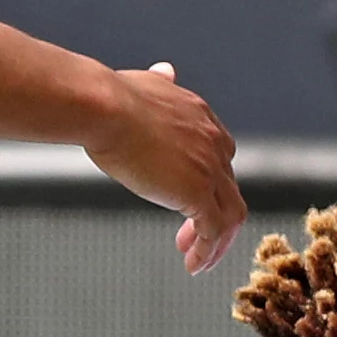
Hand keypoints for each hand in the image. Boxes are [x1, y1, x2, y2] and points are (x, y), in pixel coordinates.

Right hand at [89, 60, 244, 269]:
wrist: (105, 108)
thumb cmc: (111, 99)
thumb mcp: (145, 85)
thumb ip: (160, 83)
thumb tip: (166, 71)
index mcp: (202, 118)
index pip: (219, 157)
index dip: (208, 183)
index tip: (189, 202)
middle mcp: (213, 142)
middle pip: (228, 189)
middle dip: (212, 216)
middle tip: (190, 238)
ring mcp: (209, 169)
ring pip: (230, 215)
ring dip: (217, 241)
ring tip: (197, 261)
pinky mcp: (197, 193)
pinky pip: (214, 231)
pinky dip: (207, 250)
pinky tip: (193, 265)